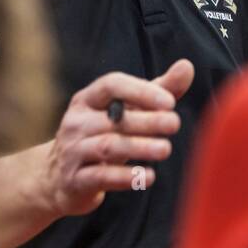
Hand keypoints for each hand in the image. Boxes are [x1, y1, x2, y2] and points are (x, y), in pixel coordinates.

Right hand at [40, 60, 194, 216]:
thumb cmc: (102, 135)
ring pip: (108, 147)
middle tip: (174, 123)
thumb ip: (157, 90)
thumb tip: (187, 66)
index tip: (169, 102)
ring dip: (140, 147)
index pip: (111, 85)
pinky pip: (101, 177)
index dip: (140, 91)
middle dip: (147, 121)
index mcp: (87, 100)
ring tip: (165, 149)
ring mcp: (73, 151)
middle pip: (113, 119)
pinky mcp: (75, 180)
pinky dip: (126, 177)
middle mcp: (76, 122)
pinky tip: (149, 176)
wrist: (60, 178)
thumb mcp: (125, 111)